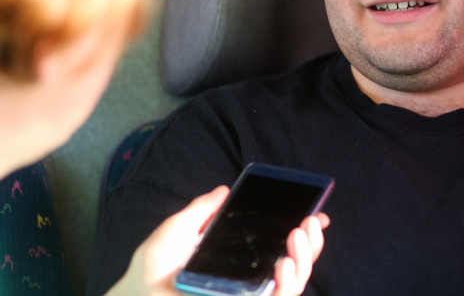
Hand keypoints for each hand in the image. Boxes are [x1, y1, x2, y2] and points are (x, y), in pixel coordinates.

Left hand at [106, 186, 328, 295]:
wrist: (136, 293)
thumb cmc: (150, 269)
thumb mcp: (178, 229)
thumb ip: (202, 210)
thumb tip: (224, 190)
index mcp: (239, 262)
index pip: (280, 249)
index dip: (303, 235)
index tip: (315, 215)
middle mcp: (249, 282)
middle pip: (296, 265)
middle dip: (311, 243)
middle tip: (309, 221)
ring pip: (295, 284)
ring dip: (305, 258)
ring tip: (298, 235)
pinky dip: (289, 283)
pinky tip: (284, 263)